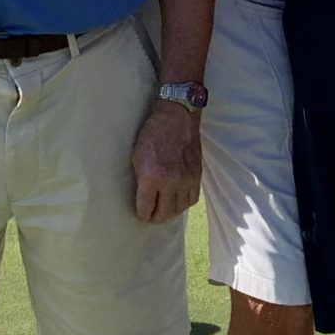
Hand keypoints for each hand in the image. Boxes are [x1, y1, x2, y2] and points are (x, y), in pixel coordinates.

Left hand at [130, 101, 201, 223]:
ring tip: (165, 207)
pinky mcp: (197, 176)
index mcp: (152, 178)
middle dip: (156, 217)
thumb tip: (142, 197)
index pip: (146, 209)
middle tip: (152, 214)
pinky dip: (184, 202)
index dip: (142, 214)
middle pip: (164, 214)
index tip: (141, 212)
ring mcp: (186, 180)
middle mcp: (171, 182)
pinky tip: (178, 198)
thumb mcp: (137, 157)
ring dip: (171, 211)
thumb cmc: (152, 135)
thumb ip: (140, 180)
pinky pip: (192, 199)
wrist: (176, 118)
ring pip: (180, 209)